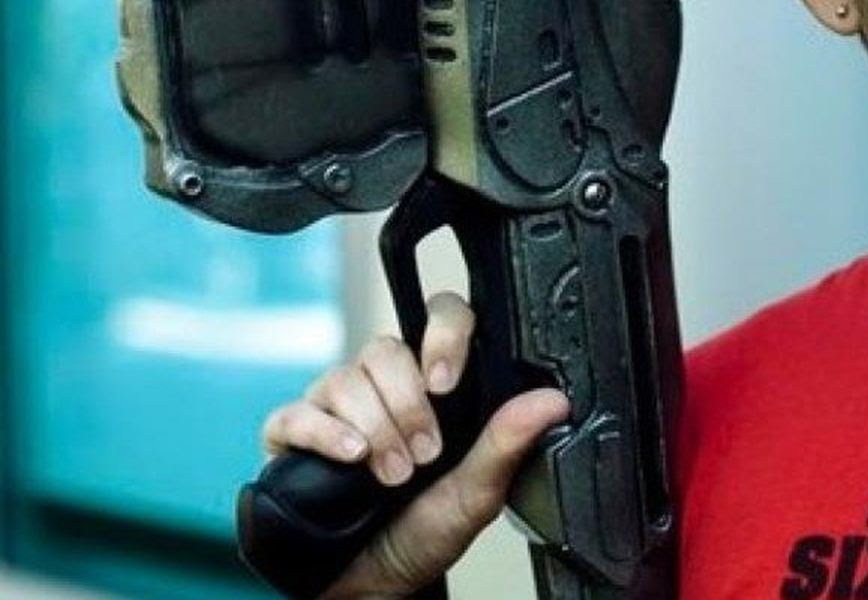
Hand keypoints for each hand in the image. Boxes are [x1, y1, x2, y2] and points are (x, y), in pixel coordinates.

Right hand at [259, 292, 569, 597]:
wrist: (375, 581)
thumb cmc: (426, 532)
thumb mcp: (477, 492)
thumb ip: (507, 442)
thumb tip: (552, 401)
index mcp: (434, 387)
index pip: (440, 318)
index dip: (442, 335)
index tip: (445, 383)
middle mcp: (383, 387)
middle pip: (386, 349)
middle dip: (407, 405)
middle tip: (425, 455)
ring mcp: (335, 408)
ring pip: (345, 377)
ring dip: (375, 428)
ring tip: (393, 475)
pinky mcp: (292, 436)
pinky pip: (294, 413)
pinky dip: (324, 432)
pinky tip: (350, 455)